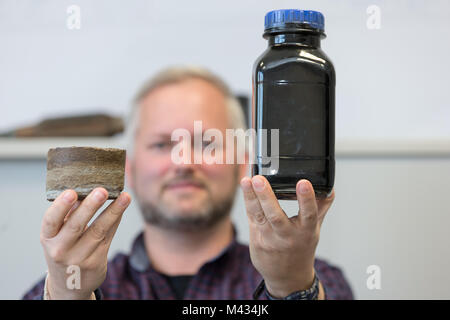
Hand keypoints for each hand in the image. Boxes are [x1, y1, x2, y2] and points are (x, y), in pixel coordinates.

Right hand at [40, 188, 130, 298]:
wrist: (70, 284)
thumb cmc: (64, 249)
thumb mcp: (57, 236)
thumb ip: (69, 216)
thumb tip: (85, 188)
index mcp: (48, 238)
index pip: (50, 221)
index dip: (60, 206)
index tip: (71, 192)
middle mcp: (61, 249)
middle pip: (76, 225)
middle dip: (90, 206)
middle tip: (102, 191)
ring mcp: (79, 257)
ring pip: (99, 230)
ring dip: (113, 211)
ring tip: (124, 196)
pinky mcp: (97, 261)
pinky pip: (109, 236)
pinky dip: (116, 219)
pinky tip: (122, 206)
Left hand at [240, 175, 334, 297]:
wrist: (288, 277)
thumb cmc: (302, 247)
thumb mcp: (315, 229)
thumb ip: (320, 207)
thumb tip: (329, 187)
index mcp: (306, 231)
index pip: (309, 214)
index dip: (307, 199)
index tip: (303, 183)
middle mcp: (287, 236)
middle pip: (276, 215)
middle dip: (267, 197)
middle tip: (259, 180)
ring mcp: (269, 239)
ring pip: (259, 215)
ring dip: (252, 197)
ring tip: (247, 180)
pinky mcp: (256, 239)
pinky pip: (252, 216)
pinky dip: (248, 201)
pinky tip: (245, 186)